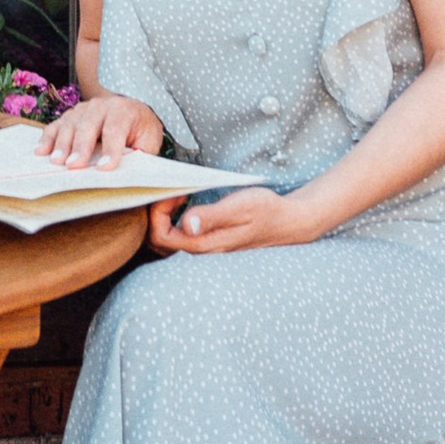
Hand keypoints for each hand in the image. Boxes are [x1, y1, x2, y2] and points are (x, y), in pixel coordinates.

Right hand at [38, 93, 165, 171]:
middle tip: (73, 165)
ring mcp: (83, 109)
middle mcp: (102, 106)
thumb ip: (140, 154)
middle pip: (88, 125)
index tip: (104, 168)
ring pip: (70, 124)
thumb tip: (130, 173)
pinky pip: (56, 126)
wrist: (133, 113)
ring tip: (57, 162)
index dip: (110, 149)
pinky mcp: (70, 116)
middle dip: (81, 147)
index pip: (115, 129)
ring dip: (62, 144)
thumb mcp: (148, 142)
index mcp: (125, 111)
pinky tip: (41, 152)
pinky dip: (47, 139)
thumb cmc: (140, 132)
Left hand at [150, 185, 314, 254]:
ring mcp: (206, 248)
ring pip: (170, 239)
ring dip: (166, 217)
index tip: (174, 193)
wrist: (287, 221)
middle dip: (157, 215)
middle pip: (160, 241)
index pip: (161, 237)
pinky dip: (175, 219)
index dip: (158, 214)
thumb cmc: (265, 211)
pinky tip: (187, 202)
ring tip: (179, 195)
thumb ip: (212, 216)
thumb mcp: (239, 207)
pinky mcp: (209, 242)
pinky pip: (181, 235)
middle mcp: (202, 250)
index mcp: (206, 244)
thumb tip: (187, 224)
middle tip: (174, 192)